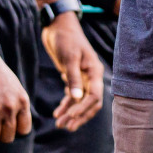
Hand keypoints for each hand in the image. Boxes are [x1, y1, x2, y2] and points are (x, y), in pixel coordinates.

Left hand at [40, 12, 104, 130]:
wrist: (57, 26)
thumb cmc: (65, 38)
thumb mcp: (69, 57)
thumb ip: (73, 78)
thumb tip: (77, 98)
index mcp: (95, 71)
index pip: (95, 96)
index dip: (84, 109)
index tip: (71, 117)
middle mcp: (91, 76)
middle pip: (90, 103)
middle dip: (79, 116)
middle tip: (65, 127)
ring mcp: (83, 78)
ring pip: (80, 101)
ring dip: (71, 113)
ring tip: (59, 124)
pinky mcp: (73, 77)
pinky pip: (72, 96)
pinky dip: (66, 105)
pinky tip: (57, 113)